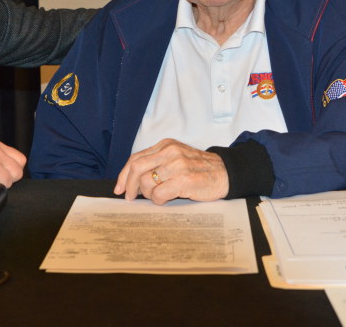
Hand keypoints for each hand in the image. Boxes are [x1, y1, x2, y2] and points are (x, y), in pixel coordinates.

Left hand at [113, 138, 228, 204]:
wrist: (225, 173)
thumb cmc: (199, 169)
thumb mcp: (177, 158)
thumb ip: (157, 163)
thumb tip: (133, 181)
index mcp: (166, 145)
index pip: (136, 158)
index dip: (123, 175)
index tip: (119, 188)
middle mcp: (170, 151)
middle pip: (137, 168)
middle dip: (129, 185)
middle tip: (130, 197)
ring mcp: (178, 165)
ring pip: (147, 182)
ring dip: (148, 195)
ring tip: (157, 197)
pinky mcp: (185, 179)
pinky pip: (159, 194)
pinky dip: (158, 200)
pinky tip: (166, 200)